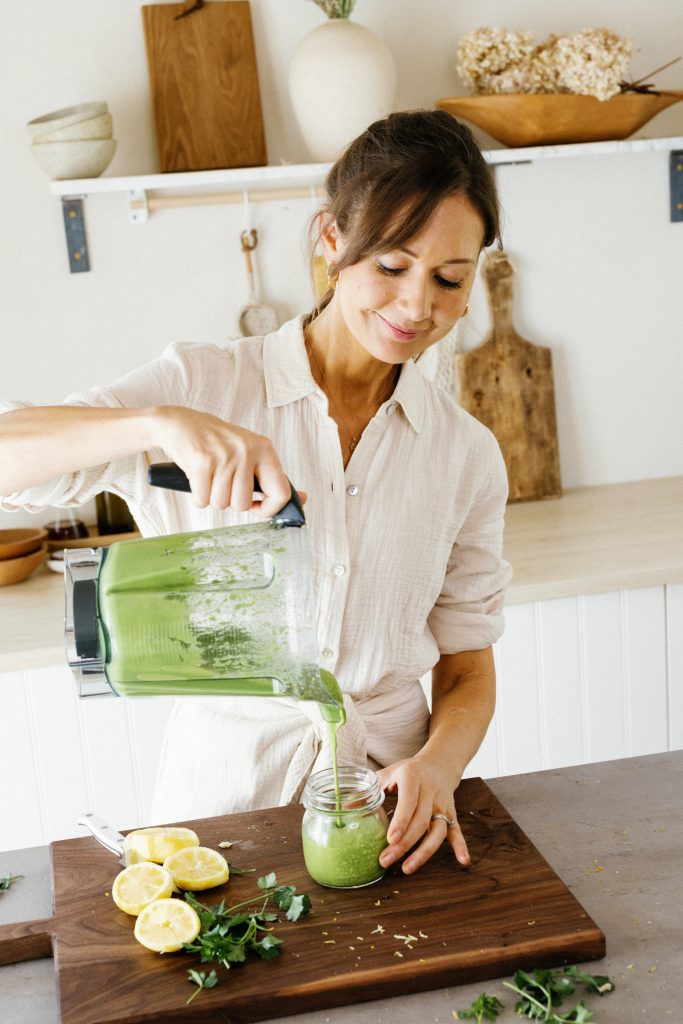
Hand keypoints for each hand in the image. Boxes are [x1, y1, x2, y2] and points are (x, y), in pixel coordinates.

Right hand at [152, 406, 300, 516]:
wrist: (179, 423)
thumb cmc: (216, 442)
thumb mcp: (249, 452)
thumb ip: (271, 476)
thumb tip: (303, 499)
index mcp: (264, 448)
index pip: (281, 492)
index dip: (269, 509)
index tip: (258, 508)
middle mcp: (247, 450)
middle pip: (243, 504)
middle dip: (229, 501)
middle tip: (222, 481)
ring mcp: (224, 455)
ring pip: (221, 504)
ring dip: (211, 497)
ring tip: (209, 477)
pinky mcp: (201, 461)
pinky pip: (202, 500)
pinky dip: (197, 496)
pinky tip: (196, 477)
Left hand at [376, 753, 470, 874]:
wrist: (439, 763)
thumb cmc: (407, 771)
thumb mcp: (387, 774)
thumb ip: (367, 791)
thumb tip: (342, 810)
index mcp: (412, 777)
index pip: (409, 801)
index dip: (401, 821)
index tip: (391, 839)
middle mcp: (430, 791)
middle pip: (420, 821)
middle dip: (404, 844)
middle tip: (385, 860)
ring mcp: (443, 804)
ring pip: (438, 830)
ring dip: (424, 852)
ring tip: (407, 869)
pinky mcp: (451, 813)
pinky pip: (456, 831)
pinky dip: (461, 846)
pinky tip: (463, 861)